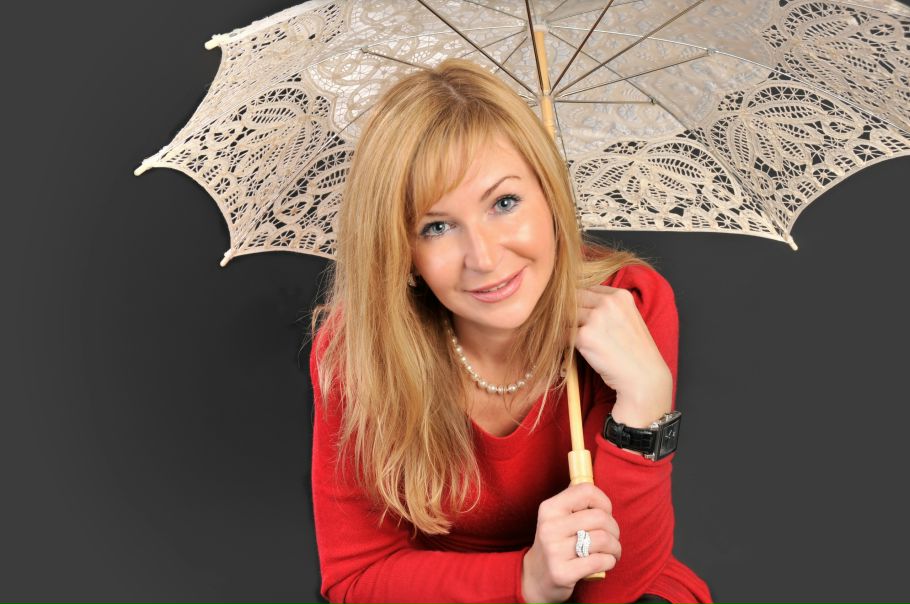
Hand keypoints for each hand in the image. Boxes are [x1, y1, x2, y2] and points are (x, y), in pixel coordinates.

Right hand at [521, 483, 620, 603]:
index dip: (604, 501)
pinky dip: (610, 561)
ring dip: (615, 548)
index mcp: (549, 508)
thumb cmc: (555, 543)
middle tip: (612, 537)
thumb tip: (593, 482)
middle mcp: (549, 527)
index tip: (605, 513)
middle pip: (600, 517)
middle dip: (614, 529)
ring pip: (603, 540)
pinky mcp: (562, 573)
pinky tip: (605, 562)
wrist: (535, 577)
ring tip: (612, 551)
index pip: (586, 491)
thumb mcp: (556, 518)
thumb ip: (574, 501)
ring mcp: (554, 551)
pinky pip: (600, 561)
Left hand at [574, 286, 672, 427]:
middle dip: (570, 314)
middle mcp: (608, 302)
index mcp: (620, 295)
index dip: (580, 303)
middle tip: (573, 329)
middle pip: (573, 299)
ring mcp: (596, 318)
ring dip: (566, 329)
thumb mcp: (627, 319)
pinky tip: (573, 351)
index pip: (587, 289)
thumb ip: (607, 308)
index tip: (581, 317)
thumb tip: (575, 302)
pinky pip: (562, 335)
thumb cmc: (635, 353)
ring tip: (576, 342)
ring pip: (565, 317)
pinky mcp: (584, 336)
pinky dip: (562, 343)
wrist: (644, 378)